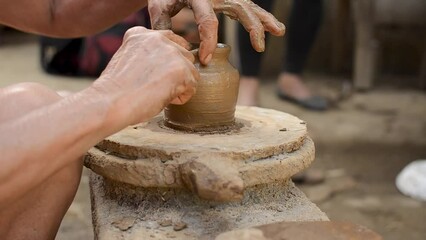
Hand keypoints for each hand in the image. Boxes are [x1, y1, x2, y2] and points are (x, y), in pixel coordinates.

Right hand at [92, 27, 198, 124]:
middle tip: (155, 87)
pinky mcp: (181, 69)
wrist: (111, 102)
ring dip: (179, 85)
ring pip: (191, 71)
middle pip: (184, 55)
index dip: (167, 62)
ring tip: (157, 93)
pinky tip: (161, 98)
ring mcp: (171, 52)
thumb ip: (147, 55)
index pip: (170, 41)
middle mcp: (158, 38)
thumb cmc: (115, 91)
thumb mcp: (127, 60)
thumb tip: (166, 66)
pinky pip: (192, 87)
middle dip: (176, 74)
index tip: (154, 75)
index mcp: (141, 34)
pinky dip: (181, 98)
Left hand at [148, 0, 284, 64]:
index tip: (205, 60)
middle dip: (251, 28)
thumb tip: (173, 49)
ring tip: (279, 32)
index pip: (208, 20)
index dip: (207, 41)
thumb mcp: (159, 5)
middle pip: (239, 7)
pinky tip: (275, 29)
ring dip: (265, 20)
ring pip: (249, 6)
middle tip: (259, 47)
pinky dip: (261, 18)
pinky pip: (248, 7)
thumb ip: (163, 24)